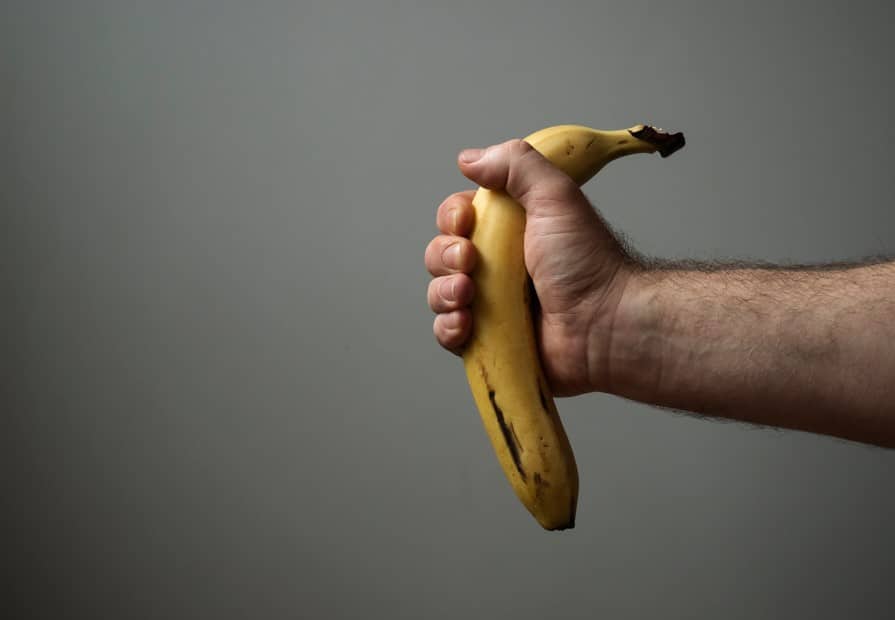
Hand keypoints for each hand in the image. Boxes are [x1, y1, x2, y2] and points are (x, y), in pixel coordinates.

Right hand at [425, 139, 637, 395]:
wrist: (605, 323)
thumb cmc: (588, 263)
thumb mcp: (555, 197)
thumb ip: (515, 165)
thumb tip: (469, 159)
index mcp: (509, 230)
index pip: (457, 218)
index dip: (452, 219)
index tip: (467, 222)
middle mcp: (497, 266)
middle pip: (441, 255)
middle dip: (446, 257)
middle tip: (471, 263)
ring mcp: (492, 305)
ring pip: (440, 295)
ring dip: (443, 293)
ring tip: (468, 296)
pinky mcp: (490, 341)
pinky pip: (448, 334)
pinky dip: (449, 329)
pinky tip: (466, 325)